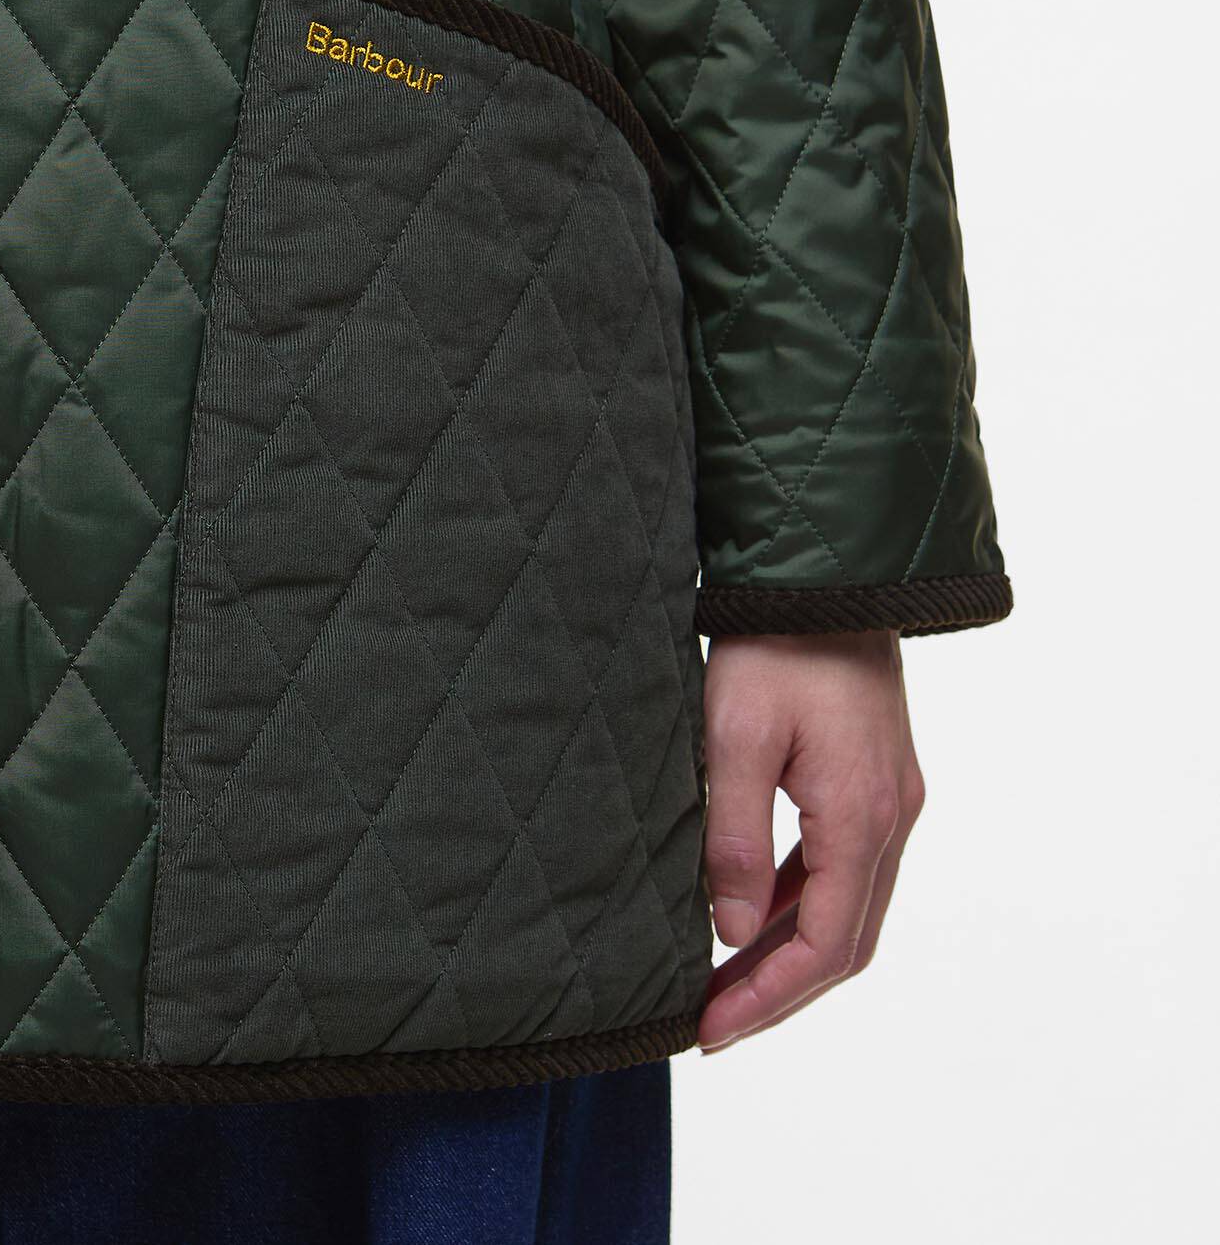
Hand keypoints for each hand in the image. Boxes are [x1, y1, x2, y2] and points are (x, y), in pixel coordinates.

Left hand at [697, 629, 924, 1051]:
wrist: (828, 572)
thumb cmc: (776, 644)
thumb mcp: (736, 738)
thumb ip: (736, 839)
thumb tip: (733, 932)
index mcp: (861, 817)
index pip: (826, 947)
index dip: (768, 998)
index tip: (709, 1030)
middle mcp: (891, 816)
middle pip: (846, 940)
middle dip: (779, 989)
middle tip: (712, 1023)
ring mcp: (891, 796)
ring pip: (848, 904)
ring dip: (789, 949)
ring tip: (722, 979)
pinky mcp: (874, 775)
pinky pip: (844, 863)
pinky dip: (800, 900)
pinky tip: (752, 908)